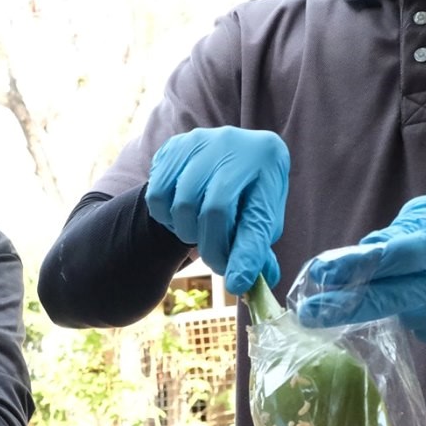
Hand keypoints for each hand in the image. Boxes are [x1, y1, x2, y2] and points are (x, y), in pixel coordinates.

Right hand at [144, 127, 290, 294]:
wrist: (227, 157)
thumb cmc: (250, 192)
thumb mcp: (263, 217)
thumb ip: (256, 248)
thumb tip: (247, 284)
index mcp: (267, 157)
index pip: (253, 215)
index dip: (245, 254)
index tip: (237, 284)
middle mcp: (232, 143)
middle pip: (213, 211)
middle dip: (213, 249)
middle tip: (218, 261)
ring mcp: (198, 142)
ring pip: (182, 206)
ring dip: (189, 232)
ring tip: (201, 230)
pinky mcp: (171, 149)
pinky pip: (158, 197)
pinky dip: (167, 217)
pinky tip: (183, 215)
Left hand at [297, 195, 425, 352]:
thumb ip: (401, 232)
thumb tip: (361, 256)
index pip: (409, 254)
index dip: (365, 264)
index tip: (324, 271)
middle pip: (402, 298)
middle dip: (350, 306)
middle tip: (308, 313)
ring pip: (412, 316)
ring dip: (401, 301)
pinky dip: (424, 315)